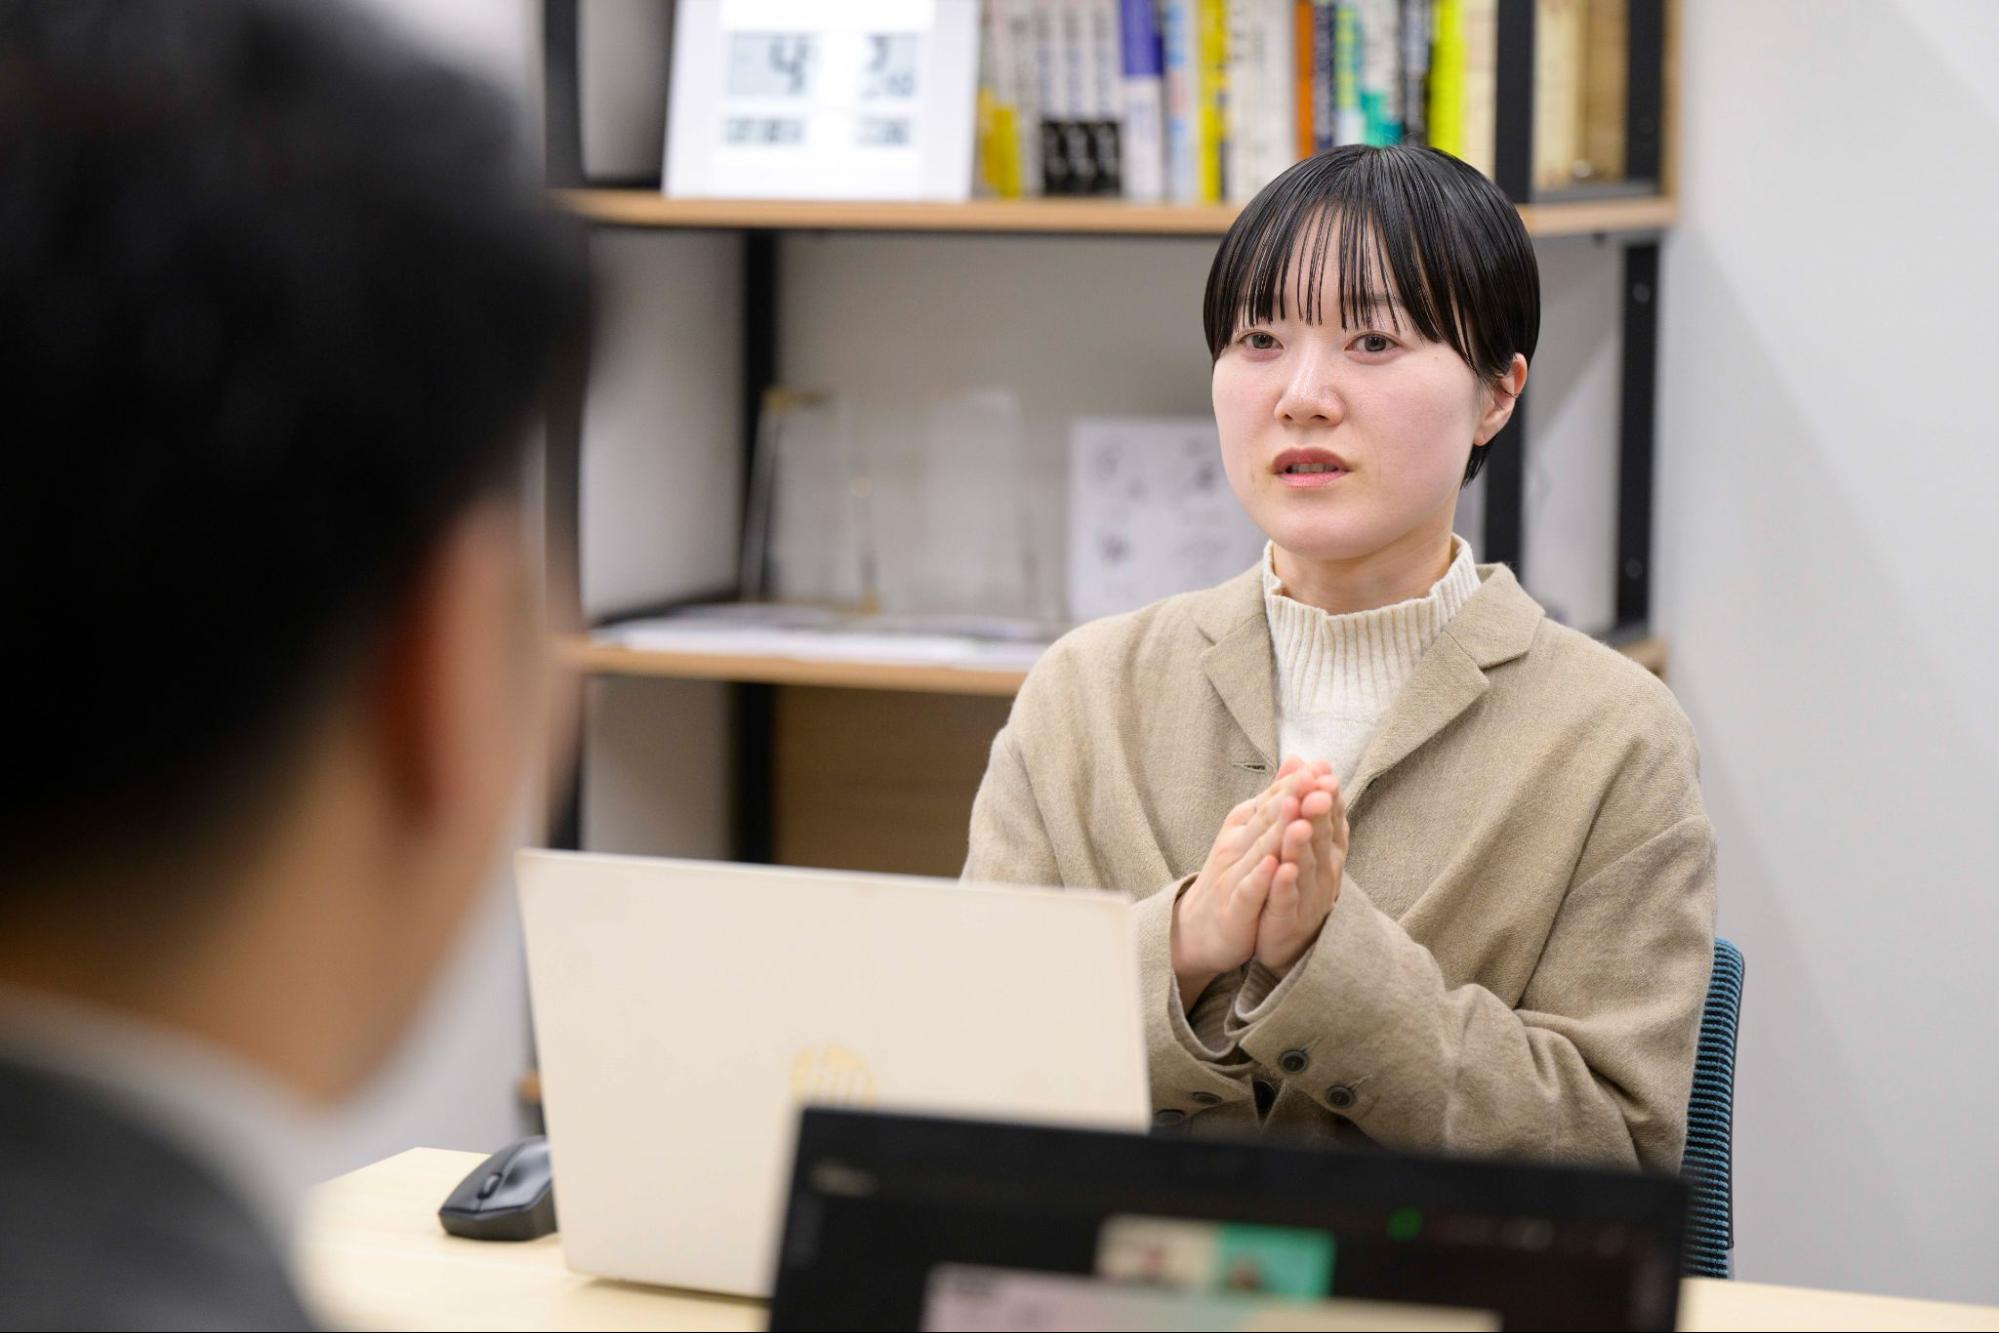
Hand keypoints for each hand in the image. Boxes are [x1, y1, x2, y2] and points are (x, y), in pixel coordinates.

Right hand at [1171, 759, 1317, 1005]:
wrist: (1198, 925)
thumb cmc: (1233, 873)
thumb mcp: (1252, 830)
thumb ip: (1276, 797)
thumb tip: (1299, 760)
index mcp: (1243, 824)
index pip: (1272, 798)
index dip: (1296, 783)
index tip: (1321, 766)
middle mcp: (1236, 844)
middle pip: (1268, 819)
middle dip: (1292, 799)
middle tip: (1315, 780)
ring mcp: (1233, 875)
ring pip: (1261, 851)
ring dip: (1281, 833)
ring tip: (1301, 815)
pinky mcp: (1234, 907)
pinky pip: (1249, 890)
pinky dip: (1262, 877)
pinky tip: (1276, 865)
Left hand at [1256, 758, 1347, 973]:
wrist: (1288, 937)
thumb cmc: (1298, 880)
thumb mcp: (1301, 837)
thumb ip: (1301, 799)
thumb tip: (1301, 757)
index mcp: (1326, 848)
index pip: (1330, 816)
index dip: (1328, 795)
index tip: (1325, 771)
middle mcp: (1323, 869)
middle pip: (1320, 837)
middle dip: (1318, 813)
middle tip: (1316, 790)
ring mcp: (1307, 895)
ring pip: (1305, 866)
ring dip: (1301, 844)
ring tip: (1297, 824)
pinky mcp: (1287, 918)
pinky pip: (1286, 899)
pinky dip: (1285, 884)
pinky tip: (1280, 870)